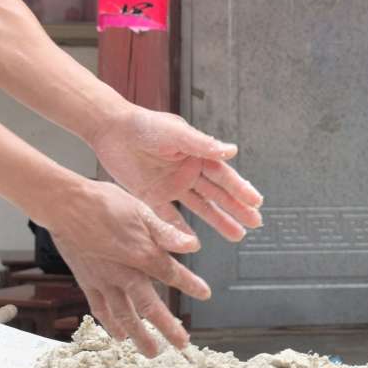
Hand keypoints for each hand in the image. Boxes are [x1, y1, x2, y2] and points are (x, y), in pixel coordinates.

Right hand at [43, 179, 207, 353]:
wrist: (65, 205)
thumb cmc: (104, 203)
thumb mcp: (140, 210)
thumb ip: (166, 232)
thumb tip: (192, 245)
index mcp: (141, 254)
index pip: (171, 274)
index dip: (190, 285)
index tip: (205, 293)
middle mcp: (124, 273)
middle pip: (149, 307)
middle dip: (167, 328)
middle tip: (182, 345)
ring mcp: (103, 280)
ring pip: (124, 315)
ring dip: (139, 336)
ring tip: (152, 352)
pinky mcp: (87, 282)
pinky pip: (100, 309)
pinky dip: (110, 324)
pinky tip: (118, 336)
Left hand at [91, 106, 262, 243]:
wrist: (110, 130)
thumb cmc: (145, 125)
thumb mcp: (177, 134)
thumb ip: (203, 144)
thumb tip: (232, 151)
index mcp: (197, 154)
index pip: (224, 175)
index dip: (240, 189)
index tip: (257, 202)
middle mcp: (187, 171)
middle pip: (217, 194)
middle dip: (236, 209)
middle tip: (255, 223)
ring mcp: (171, 185)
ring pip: (201, 207)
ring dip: (218, 220)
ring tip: (236, 235)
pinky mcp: (152, 195)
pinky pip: (170, 217)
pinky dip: (181, 230)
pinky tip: (194, 242)